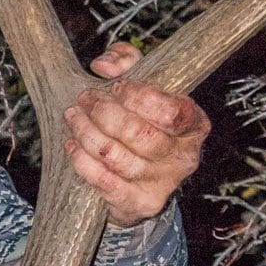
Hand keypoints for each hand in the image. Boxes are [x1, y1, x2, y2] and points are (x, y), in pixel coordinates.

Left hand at [64, 42, 209, 222]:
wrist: (136, 180)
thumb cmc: (139, 122)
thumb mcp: (139, 86)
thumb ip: (127, 62)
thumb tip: (104, 64)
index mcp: (194, 124)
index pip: (172, 112)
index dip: (141, 98)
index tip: (117, 86)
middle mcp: (184, 156)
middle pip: (140, 134)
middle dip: (105, 113)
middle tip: (84, 99)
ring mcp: (163, 184)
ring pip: (118, 157)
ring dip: (88, 134)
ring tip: (73, 117)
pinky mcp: (139, 203)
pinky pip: (106, 182)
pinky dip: (84, 162)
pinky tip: (71, 146)